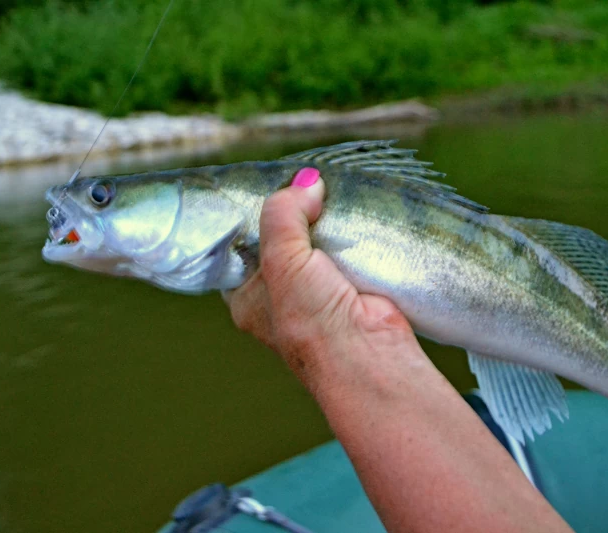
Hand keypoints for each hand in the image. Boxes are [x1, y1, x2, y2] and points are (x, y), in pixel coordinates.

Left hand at [224, 168, 420, 391]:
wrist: (368, 356)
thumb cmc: (310, 317)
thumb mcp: (281, 259)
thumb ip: (284, 213)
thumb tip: (307, 182)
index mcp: (247, 297)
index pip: (239, 250)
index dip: (248, 219)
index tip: (262, 188)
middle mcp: (279, 298)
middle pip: (280, 242)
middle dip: (292, 216)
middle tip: (303, 186)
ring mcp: (318, 294)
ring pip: (315, 245)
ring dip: (325, 223)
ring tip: (330, 193)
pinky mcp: (353, 287)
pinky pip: (347, 251)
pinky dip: (352, 233)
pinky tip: (354, 212)